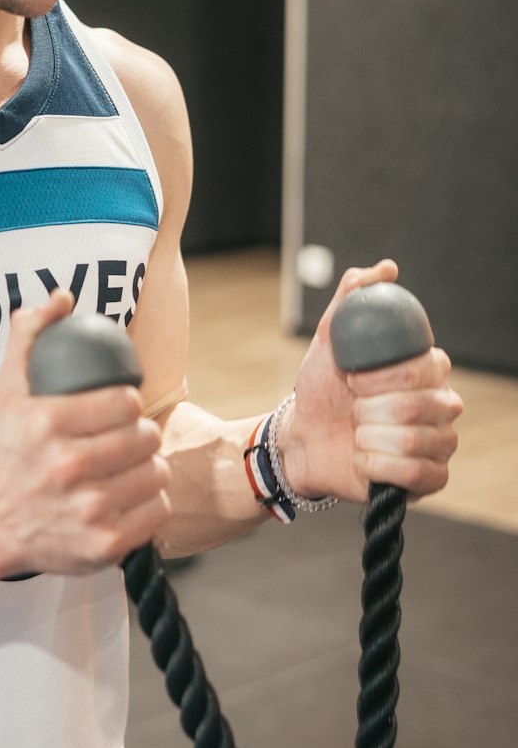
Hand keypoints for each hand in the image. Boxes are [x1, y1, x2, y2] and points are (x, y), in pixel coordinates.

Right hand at [0, 291, 170, 575]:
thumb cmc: (11, 451)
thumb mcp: (9, 390)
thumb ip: (29, 335)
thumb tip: (62, 296)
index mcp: (47, 424)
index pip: (125, 402)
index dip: (128, 403)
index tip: (119, 410)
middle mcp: (66, 467)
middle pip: (144, 437)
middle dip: (141, 434)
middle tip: (127, 439)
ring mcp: (86, 510)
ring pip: (156, 472)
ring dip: (149, 466)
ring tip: (130, 466)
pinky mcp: (104, 544)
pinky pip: (157, 509)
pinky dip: (151, 502)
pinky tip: (130, 496)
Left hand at [280, 262, 462, 503]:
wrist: (302, 436)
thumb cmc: (322, 386)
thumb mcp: (330, 337)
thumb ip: (353, 298)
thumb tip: (386, 268)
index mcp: (429, 368)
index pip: (423, 368)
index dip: (380, 376)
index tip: (350, 377)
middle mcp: (444, 404)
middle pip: (418, 406)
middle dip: (368, 409)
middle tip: (351, 408)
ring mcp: (440, 443)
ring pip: (414, 442)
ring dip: (369, 438)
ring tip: (356, 433)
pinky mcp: (431, 479)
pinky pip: (416, 476)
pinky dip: (376, 467)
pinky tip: (362, 459)